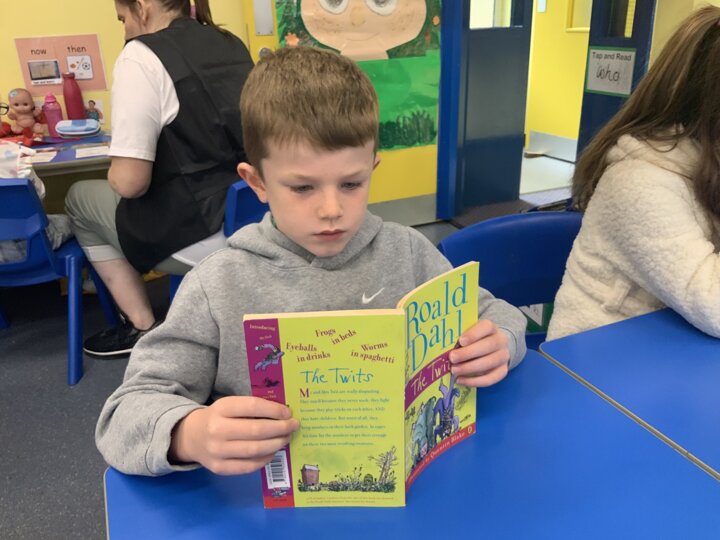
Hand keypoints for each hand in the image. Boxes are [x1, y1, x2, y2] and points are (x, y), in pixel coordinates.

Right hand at [169, 396, 299, 475]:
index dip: (274, 410)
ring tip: (286, 438)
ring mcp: (217, 451)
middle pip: (256, 431)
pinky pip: (249, 466)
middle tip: (293, 427)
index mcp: (221, 408)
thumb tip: (283, 414)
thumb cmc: (218, 417)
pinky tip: (272, 452)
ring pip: (255, 450)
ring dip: (276, 444)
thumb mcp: (229, 406)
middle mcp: (217, 430)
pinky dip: (265, 459)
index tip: (288, 413)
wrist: (191, 436)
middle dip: (280, 429)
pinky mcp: (219, 468)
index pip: (253, 407)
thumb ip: (252, 408)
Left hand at [448, 319, 509, 386]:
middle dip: (468, 353)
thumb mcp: (469, 332)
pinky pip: (490, 378)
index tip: (461, 341)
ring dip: (469, 368)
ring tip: (454, 370)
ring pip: (489, 363)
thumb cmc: (475, 339)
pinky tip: (460, 380)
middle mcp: (501, 341)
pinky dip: (474, 381)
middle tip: (452, 358)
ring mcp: (503, 357)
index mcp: (492, 328)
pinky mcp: (503, 371)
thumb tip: (444, 344)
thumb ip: (461, 336)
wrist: (494, 347)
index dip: (474, 334)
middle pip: (488, 346)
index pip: (486, 327)